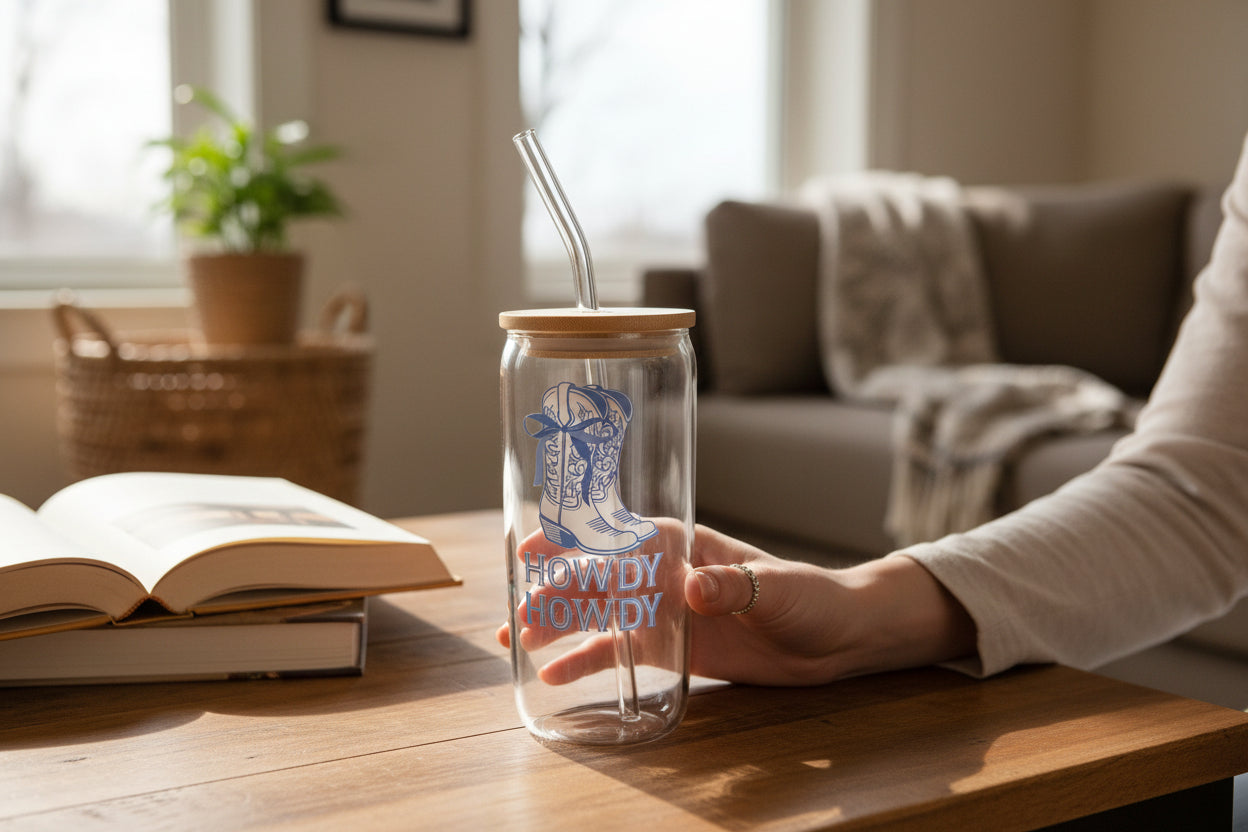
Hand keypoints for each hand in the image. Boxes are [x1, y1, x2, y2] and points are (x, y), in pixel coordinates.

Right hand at [496, 524, 976, 686]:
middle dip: (552, 591)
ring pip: (597, 615)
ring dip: (556, 625)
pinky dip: (586, 663)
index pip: (618, 533)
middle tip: (514, 612)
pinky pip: (620, 654)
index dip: (573, 538)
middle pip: (596, 578)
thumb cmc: (811, 597)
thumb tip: (692, 587)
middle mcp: (664, 574)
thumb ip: (734, 585)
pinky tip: (555, 677)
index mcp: (684, 544)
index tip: (533, 545)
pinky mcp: (670, 650)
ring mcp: (663, 612)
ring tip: (514, 642)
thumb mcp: (778, 588)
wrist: (836, 640)